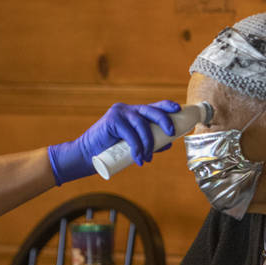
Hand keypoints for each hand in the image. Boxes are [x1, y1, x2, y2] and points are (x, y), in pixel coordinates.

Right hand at [47, 101, 181, 184]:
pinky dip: (136, 147)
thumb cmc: (110, 151)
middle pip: (151, 111)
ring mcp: (119, 113)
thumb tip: (169, 144)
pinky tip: (138, 158)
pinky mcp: (112, 120)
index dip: (167, 106)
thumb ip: (149, 143)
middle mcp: (127, 110)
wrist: (87, 155)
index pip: (153, 107)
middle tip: (170, 134)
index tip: (178, 109)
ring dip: (148, 143)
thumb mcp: (133, 146)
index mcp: (133, 113)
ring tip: (147, 158)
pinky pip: (130, 134)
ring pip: (142, 124)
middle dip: (164, 121)